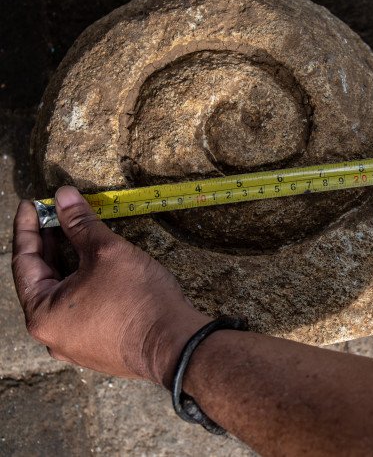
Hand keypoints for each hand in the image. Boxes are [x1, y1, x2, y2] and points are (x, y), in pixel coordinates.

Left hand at [11, 186, 210, 386]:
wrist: (175, 344)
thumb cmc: (136, 298)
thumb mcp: (106, 252)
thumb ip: (80, 223)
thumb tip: (64, 196)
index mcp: (41, 314)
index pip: (24, 262)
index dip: (28, 228)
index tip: (33, 204)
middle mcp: (51, 336)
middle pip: (42, 281)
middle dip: (50, 247)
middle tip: (55, 218)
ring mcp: (74, 347)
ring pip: (63, 298)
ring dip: (69, 267)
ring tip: (78, 241)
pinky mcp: (98, 350)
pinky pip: (82, 313)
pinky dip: (84, 288)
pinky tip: (98, 273)